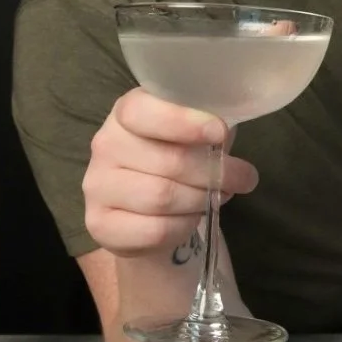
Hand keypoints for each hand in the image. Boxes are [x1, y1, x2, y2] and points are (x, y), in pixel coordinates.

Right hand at [82, 87, 256, 256]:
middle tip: (244, 177)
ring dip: (201, 199)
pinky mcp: (99, 224)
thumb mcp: (192, 128)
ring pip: (162, 197)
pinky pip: (154, 230)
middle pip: (168, 161)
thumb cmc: (177, 154)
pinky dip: (184, 226)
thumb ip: (207, 121)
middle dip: (215, 172)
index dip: (184, 121)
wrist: (147, 206)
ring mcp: (97, 186)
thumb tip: (227, 128)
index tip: (220, 132)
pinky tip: (192, 217)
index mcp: (127, 111)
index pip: (143, 112)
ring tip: (218, 196)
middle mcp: (105, 144)